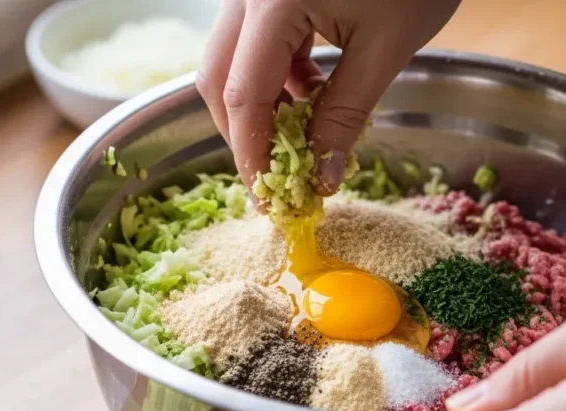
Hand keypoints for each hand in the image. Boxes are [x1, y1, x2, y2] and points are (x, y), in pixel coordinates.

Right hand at [196, 0, 460, 194]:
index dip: (251, 155)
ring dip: (258, 106)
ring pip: (228, 60)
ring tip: (300, 134)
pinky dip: (272, 76)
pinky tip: (309, 92)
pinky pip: (251, 41)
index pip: (243, 97)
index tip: (268, 198)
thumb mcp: (386, 47)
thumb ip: (345, 115)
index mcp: (274, 0)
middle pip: (217, 79)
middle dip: (243, 134)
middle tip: (277, 173)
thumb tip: (321, 176)